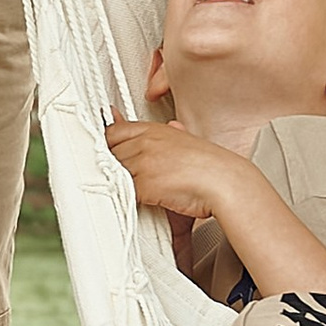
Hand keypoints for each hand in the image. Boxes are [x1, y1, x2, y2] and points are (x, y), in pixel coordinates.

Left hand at [106, 118, 248, 228]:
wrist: (224, 182)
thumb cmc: (210, 167)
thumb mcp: (187, 142)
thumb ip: (171, 135)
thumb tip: (172, 125)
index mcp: (154, 130)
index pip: (115, 131)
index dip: (107, 144)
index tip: (101, 152)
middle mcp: (146, 141)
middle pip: (109, 152)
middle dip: (108, 165)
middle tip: (112, 176)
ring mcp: (143, 161)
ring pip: (113, 172)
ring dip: (115, 182)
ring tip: (122, 190)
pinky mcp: (144, 183)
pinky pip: (122, 190)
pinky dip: (124, 196)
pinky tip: (132, 200)